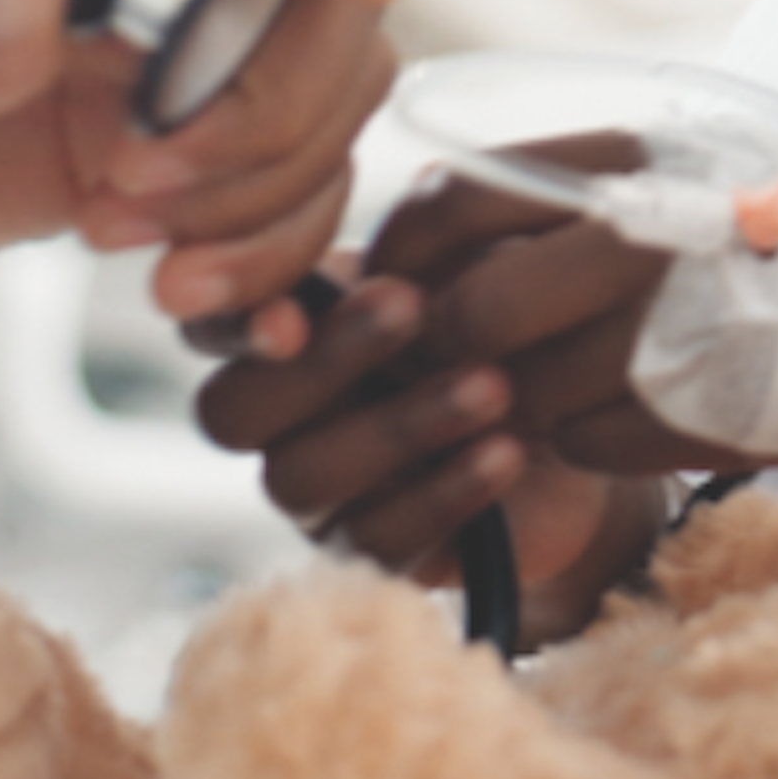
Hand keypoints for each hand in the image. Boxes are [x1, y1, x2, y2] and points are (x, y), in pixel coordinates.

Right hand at [198, 146, 722, 637]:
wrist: (573, 419)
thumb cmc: (494, 316)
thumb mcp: (454, 265)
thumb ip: (405, 247)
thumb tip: (393, 224)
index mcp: (269, 331)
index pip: (204, 325)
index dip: (230, 322)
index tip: (294, 312)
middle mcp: (269, 416)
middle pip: (232, 412)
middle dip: (326, 360)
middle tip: (414, 307)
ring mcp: (311, 492)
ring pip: (302, 477)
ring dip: (401, 425)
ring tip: (492, 386)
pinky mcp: (367, 555)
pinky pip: (377, 539)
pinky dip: (446, 491)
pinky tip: (507, 451)